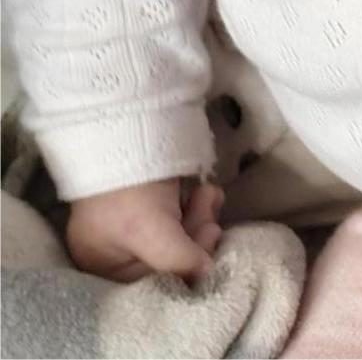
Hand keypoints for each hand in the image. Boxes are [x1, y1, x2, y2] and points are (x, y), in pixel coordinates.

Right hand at [66, 177, 223, 282]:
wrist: (126, 123)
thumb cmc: (128, 187)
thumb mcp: (151, 230)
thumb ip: (179, 261)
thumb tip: (207, 274)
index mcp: (102, 265)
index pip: (149, 284)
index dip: (182, 274)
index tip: (205, 255)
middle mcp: (115, 248)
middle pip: (167, 259)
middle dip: (195, 239)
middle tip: (213, 224)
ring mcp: (134, 221)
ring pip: (179, 235)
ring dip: (201, 217)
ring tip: (210, 197)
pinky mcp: (154, 198)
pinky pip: (181, 212)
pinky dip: (198, 203)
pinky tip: (208, 192)